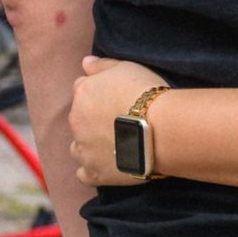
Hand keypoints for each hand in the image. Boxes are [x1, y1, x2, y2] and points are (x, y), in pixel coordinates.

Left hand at [71, 55, 167, 185]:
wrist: (161, 129)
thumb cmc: (147, 94)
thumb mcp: (127, 67)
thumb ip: (102, 65)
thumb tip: (85, 62)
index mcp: (82, 93)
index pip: (83, 88)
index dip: (101, 93)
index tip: (118, 96)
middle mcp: (76, 121)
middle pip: (80, 118)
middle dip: (95, 119)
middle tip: (122, 119)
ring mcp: (82, 149)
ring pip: (79, 146)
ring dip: (92, 144)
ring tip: (118, 143)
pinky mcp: (93, 173)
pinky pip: (84, 174)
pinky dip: (93, 169)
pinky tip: (111, 164)